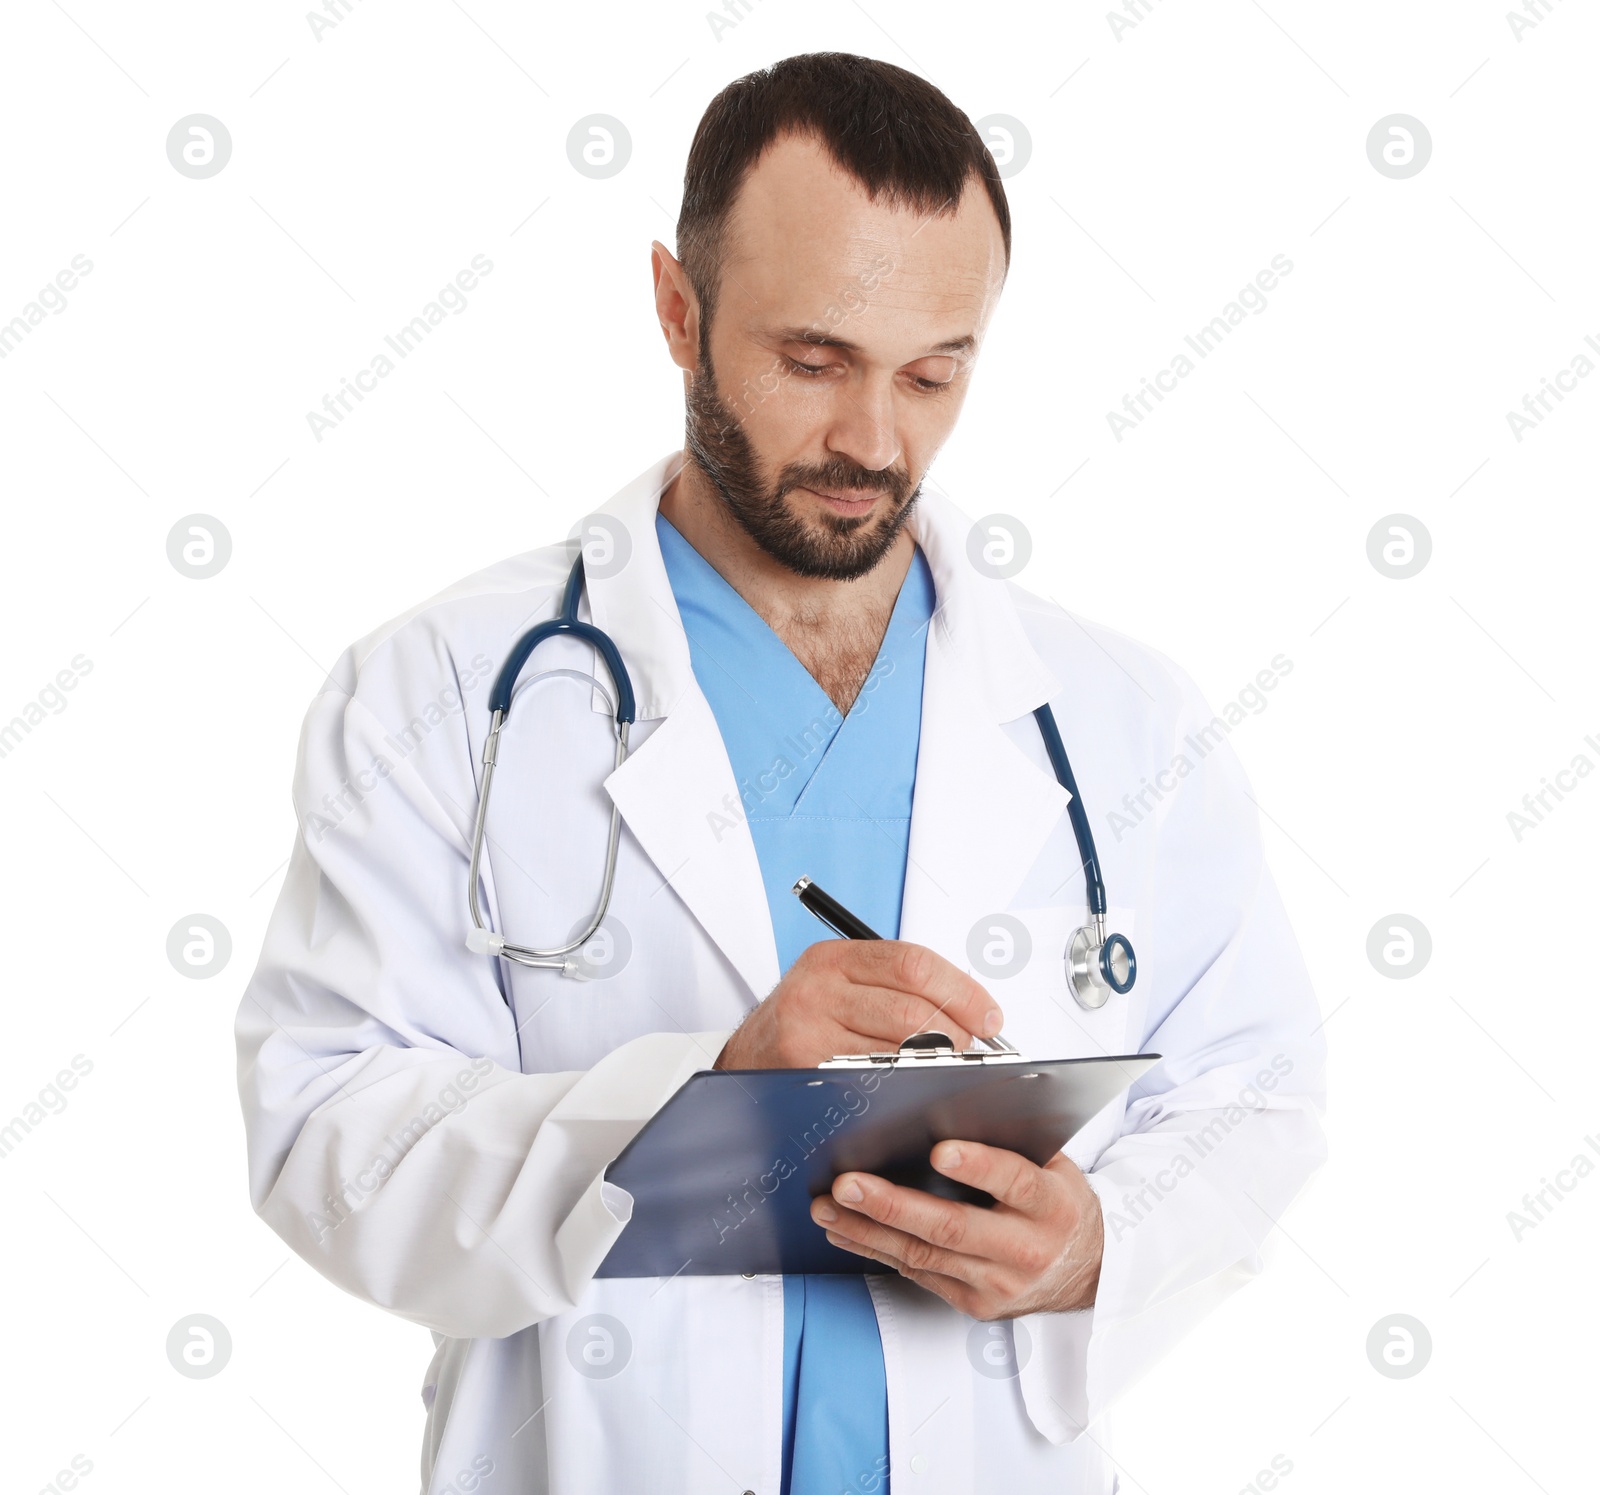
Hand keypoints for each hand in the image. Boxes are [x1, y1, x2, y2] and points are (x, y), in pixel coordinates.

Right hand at [714, 940, 1003, 1070]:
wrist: (749, 1056)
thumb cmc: (807, 1019)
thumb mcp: (839, 981)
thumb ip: (895, 983)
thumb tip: (971, 1006)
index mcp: (834, 958)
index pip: (914, 964)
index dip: (962, 992)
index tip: (988, 1016)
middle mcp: (818, 988)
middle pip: (912, 1010)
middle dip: (955, 1034)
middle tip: (968, 1049)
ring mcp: (809, 1031)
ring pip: (898, 1050)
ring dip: (936, 1063)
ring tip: (943, 1067)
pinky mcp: (806, 1070)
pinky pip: (874, 1080)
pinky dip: (906, 1086)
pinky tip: (914, 1086)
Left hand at [808, 1141, 1103, 1318]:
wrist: (1087, 1270)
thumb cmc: (1058, 1203)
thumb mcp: (1054, 1165)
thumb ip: (1013, 1140)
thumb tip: (950, 1101)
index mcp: (1052, 1204)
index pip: (1015, 1181)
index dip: (978, 1166)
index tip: (940, 1150)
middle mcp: (1026, 1249)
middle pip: (953, 1227)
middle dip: (894, 1204)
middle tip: (848, 1183)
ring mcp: (998, 1283)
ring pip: (924, 1254)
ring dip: (868, 1230)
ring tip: (828, 1206)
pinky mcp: (976, 1305)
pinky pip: (918, 1274)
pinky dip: (877, 1250)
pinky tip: (846, 1231)